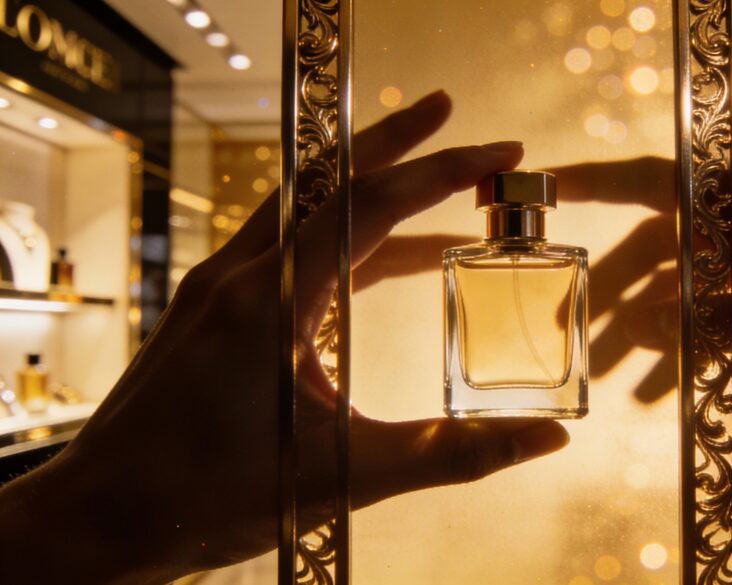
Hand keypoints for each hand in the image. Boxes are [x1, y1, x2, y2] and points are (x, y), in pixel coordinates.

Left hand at [0, 92, 568, 584]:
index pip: (371, 205)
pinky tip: (374, 259)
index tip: (497, 152)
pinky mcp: (210, 307)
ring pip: (302, 206)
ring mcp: (218, 285)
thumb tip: (547, 438)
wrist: (104, 516)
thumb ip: (454, 452)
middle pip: (328, 178)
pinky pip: (284, 245)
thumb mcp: (348, 475)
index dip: (442, 171)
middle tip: (449, 112)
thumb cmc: (210, 496)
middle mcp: (240, 274)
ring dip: (366, 185)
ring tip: (431, 185)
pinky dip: (339, 236)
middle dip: (396, 141)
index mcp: (272, 300)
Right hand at [553, 160, 731, 425]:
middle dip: (618, 285)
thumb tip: (641, 328)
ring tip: (611, 366)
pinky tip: (666, 383)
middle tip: (573, 325)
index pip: (665, 184)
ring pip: (690, 284)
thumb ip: (718, 321)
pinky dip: (690, 343)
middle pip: (667, 244)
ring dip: (651, 324)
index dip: (603, 182)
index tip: (553, 185)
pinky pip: (720, 313)